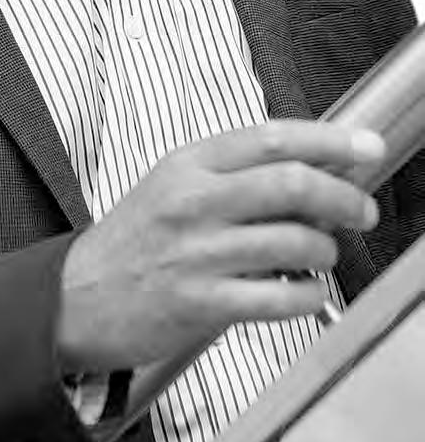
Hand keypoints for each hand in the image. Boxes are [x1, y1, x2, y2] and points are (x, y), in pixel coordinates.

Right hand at [56, 121, 384, 373]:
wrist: (75, 296)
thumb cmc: (131, 241)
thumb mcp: (170, 186)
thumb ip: (231, 175)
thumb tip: (308, 172)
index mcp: (186, 165)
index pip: (271, 137)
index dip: (329, 139)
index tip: (365, 146)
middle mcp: (192, 202)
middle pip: (291, 183)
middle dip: (343, 196)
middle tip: (361, 209)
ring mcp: (197, 254)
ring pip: (294, 241)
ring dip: (327, 250)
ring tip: (324, 254)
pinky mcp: (202, 304)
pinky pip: (281, 298)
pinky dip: (310, 294)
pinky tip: (307, 290)